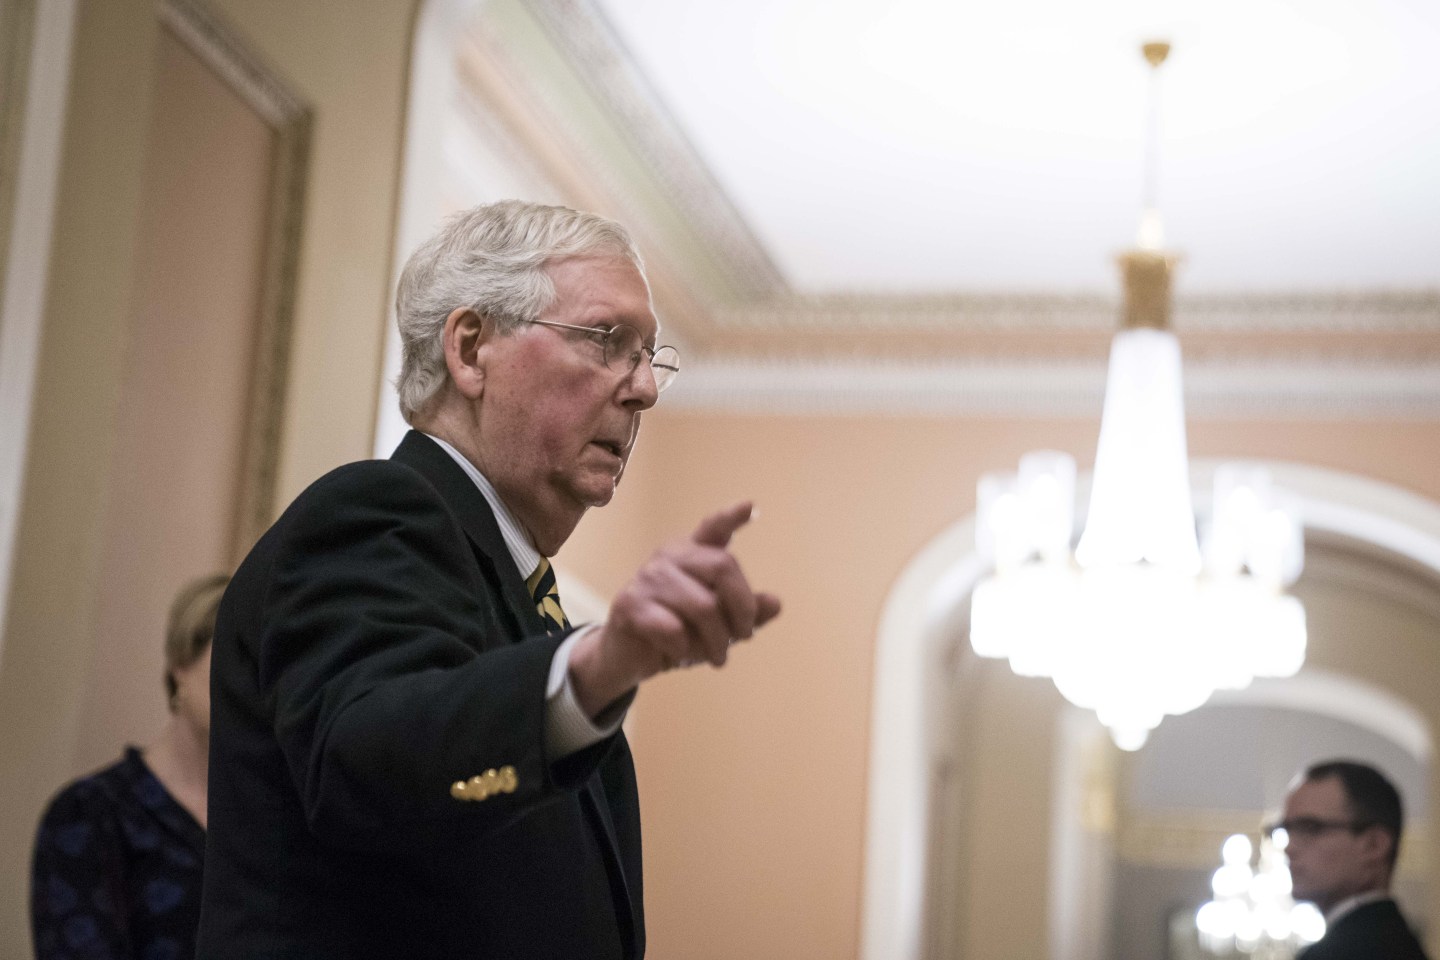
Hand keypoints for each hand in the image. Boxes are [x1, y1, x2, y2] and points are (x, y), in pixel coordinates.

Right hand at [567, 502, 781, 717]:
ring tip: (716, 657)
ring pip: (703, 607)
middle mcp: (669, 557)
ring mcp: (647, 577)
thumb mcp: (719, 626)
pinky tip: (679, 653)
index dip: (731, 517)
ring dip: (717, 641)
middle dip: (743, 608)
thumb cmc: (678, 634)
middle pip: (723, 566)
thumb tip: (775, 603)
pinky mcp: (630, 604)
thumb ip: (746, 613)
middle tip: (745, 637)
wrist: (629, 658)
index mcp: (692, 554)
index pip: (713, 528)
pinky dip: (686, 650)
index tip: (751, 506)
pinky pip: (675, 629)